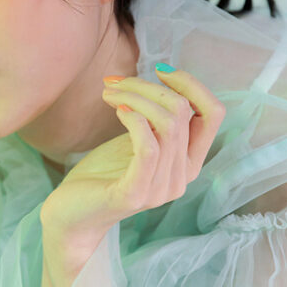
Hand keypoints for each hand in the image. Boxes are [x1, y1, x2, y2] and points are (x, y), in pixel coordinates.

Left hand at [40, 68, 225, 245]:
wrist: (73, 217)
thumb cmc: (103, 175)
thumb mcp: (137, 140)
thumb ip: (157, 119)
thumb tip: (162, 78)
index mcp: (188, 162)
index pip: (213, 114)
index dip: (192, 85)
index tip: (159, 70)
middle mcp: (182, 177)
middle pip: (182, 112)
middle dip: (147, 86)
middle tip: (115, 82)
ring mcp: (161, 189)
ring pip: (167, 125)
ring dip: (135, 98)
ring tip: (109, 93)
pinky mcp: (136, 194)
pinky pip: (149, 147)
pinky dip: (134, 120)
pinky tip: (116, 110)